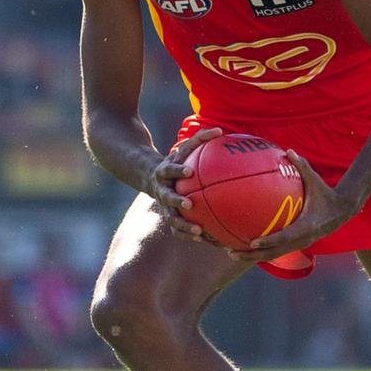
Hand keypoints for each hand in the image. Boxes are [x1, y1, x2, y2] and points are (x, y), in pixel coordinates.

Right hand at [141, 126, 221, 242]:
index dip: (178, 170)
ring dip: (183, 226)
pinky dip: (189, 235)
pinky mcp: (168, 217)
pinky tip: (205, 240)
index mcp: (164, 172)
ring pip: (171, 219)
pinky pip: (177, 230)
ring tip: (198, 232)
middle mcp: (162, 189)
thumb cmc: (176, 161)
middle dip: (176, 201)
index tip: (189, 172)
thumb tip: (219, 130)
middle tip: (189, 204)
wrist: (151, 177)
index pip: (170, 169)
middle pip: (167, 197)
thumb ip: (199, 140)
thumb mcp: (183, 150)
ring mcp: (163, 206)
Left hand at [230, 149, 357, 262]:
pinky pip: (277, 251)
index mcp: (305, 227)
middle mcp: (301, 240)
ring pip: (273, 256)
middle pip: (273, 253)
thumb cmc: (326, 194)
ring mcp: (299, 244)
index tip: (252, 242)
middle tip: (232, 253)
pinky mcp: (297, 244)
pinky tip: (246, 246)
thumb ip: (303, 166)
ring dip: (253, 258)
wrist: (342, 211)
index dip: (268, 241)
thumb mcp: (316, 180)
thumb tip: (289, 150)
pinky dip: (262, 251)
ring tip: (232, 253)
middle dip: (252, 256)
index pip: (284, 237)